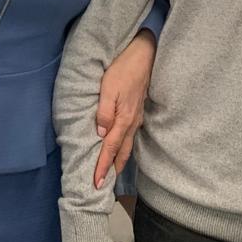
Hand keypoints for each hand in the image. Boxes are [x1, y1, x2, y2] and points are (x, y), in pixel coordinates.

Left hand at [94, 31, 155, 189]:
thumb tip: (102, 134)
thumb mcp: (108, 88)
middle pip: (122, 152)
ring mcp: (136, 118)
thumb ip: (104, 112)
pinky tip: (121, 148)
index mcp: (123, 119)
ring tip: (111, 172)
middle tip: (103, 185)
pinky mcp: (138, 112)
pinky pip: (130, 136)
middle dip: (111, 169)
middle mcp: (132, 122)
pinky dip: (124, 147)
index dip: (102, 166)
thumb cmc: (123, 70)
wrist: (144, 56)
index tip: (96, 183)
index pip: (110, 148)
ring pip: (128, 145)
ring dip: (119, 160)